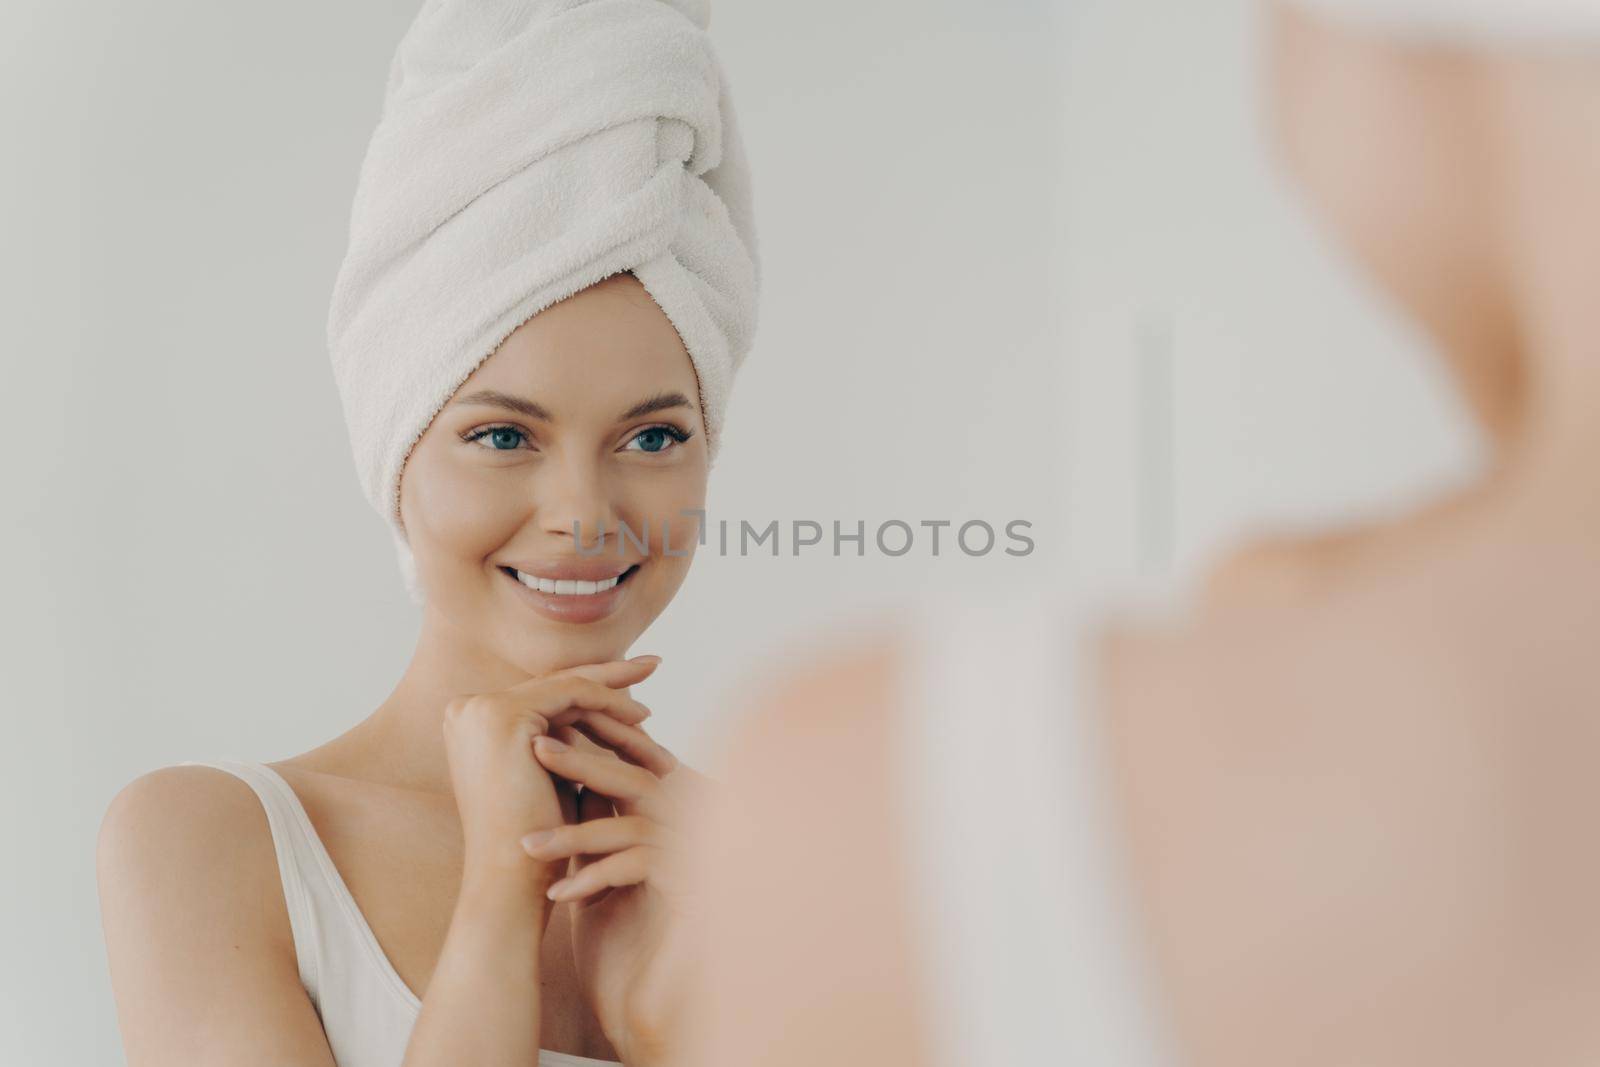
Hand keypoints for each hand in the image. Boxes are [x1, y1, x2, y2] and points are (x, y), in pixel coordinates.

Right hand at [441, 656, 657, 882]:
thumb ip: (568, 742)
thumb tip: (609, 714)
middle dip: (609, 675)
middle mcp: (467, 709)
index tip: (631, 686)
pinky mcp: (503, 715)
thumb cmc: (540, 841)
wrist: (512, 880)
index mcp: (471, 722)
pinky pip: (572, 694)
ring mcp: (481, 709)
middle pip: (555, 684)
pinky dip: (610, 702)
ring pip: (567, 688)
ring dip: (617, 697)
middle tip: (654, 663)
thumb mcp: (554, 777)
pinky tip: (642, 718)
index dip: (590, 687)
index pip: (543, 694)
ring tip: (654, 708)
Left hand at [520, 701, 720, 1065]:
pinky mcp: (694, 891)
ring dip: (577, 833)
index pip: (635, 762)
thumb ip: (592, 814)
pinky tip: (559, 895)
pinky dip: (596, 876)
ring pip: (635, 824)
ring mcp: (698, 858)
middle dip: (584, 761)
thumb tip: (550, 756)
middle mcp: (693, 829)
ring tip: (527, 846)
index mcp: (673, 816)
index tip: (539, 735)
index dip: (592, 743)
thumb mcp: (597, 865)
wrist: (638, 1000)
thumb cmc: (616, 935)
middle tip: (535, 747)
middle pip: (639, 780)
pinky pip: (640, 866)